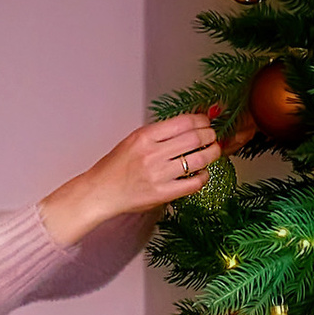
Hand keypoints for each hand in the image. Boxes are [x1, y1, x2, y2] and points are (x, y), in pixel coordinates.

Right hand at [41, 110, 227, 247]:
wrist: (100, 192)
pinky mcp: (163, 194)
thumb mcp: (133, 140)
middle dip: (210, 136)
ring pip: (198, 160)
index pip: (183, 122)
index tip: (205, 123)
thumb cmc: (115, 167)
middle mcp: (152, 154)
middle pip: (195, 139)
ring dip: (212, 154)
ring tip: (213, 152)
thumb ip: (159, 133)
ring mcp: (158, 175)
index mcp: (145, 137)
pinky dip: (203, 176)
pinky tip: (202, 173)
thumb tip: (188, 125)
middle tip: (213, 137)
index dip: (201, 121)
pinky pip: (193, 183)